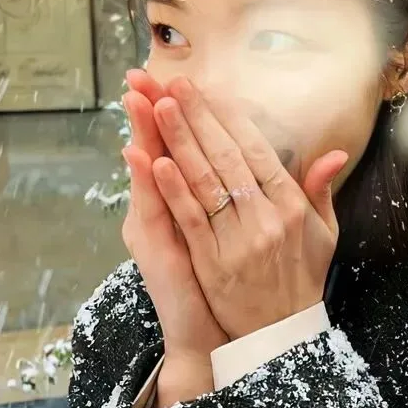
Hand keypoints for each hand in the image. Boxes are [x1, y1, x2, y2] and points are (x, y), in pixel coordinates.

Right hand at [121, 71, 227, 386]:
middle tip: (142, 72)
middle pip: (160, 151)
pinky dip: (146, 183)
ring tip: (135, 95)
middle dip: (155, 111)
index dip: (181, 115)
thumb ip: (257, 193)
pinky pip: (152, 211)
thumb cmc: (230, 285)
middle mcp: (164, 211)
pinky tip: (138, 154)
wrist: (212, 336)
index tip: (178, 78)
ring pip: (150, 172)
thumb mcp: (242, 235)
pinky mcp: (155, 251)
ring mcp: (155, 229)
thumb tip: (272, 155)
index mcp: (188, 203)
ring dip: (143, 132)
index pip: (183, 149)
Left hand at [150, 77, 347, 340]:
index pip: (257, 151)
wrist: (283, 337)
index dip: (230, 118)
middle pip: (227, 157)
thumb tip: (334, 152)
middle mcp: (266, 219)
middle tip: (173, 83)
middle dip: (198, 117)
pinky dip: (174, 190)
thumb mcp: (324, 234)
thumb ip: (321, 191)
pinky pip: (190, 220)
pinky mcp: (213, 264)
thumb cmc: (302, 280)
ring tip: (156, 106)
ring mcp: (238, 241)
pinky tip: (156, 161)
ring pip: (205, 182)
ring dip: (179, 141)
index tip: (209, 88)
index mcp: (291, 206)